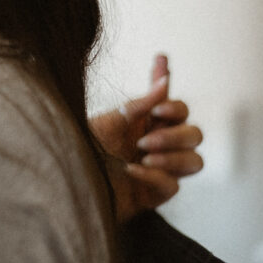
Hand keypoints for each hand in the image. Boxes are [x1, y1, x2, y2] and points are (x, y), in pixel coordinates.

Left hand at [90, 54, 204, 221]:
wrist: (68, 182)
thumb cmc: (83, 150)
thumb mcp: (108, 123)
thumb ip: (139, 106)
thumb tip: (165, 82)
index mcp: (144, 123)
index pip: (168, 102)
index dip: (166, 81)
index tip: (159, 68)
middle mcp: (156, 145)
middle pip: (194, 134)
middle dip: (175, 135)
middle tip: (145, 140)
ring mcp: (159, 170)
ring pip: (195, 161)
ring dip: (172, 156)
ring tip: (143, 156)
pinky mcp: (155, 194)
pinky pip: (173, 185)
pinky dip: (155, 176)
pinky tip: (131, 171)